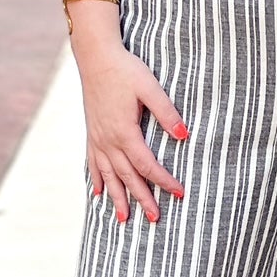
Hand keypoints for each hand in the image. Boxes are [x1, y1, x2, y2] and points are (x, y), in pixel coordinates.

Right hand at [73, 33, 187, 224]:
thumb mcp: (150, 88)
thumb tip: (184, 136)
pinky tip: (98, 193)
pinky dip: (96, 180)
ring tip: (124, 218)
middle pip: (128, 177)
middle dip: (142, 199)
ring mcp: (97, 138)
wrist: (96, 57)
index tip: (180, 193)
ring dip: (118, 197)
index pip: (147, 165)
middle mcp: (109, 140)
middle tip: (155, 218)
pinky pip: (93, 163)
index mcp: (125, 132)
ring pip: (108, 176)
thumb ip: (167, 113)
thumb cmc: (125, 70)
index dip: (164, 181)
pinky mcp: (91, 132)